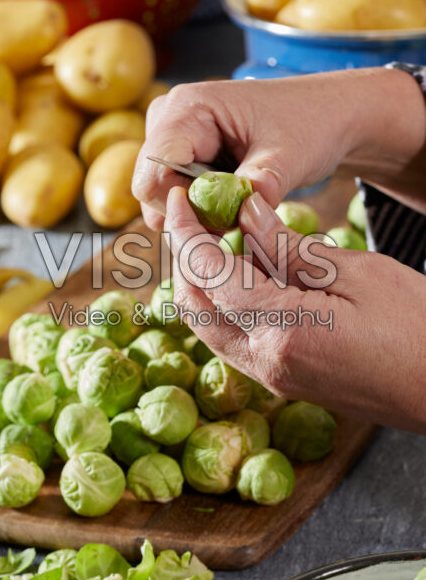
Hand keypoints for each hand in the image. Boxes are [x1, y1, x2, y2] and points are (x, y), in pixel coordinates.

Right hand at [133, 67, 425, 229]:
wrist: (324, 114)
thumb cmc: (309, 123)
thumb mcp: (291, 155)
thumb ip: (263, 183)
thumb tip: (243, 215)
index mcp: (188, 108)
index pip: (153, 172)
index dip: (179, 206)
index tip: (219, 221)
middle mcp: (170, 118)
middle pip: (152, 186)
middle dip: (188, 213)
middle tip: (233, 222)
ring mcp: (174, 135)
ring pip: (162, 193)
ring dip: (195, 214)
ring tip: (236, 212)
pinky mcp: (183, 151)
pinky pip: (176, 192)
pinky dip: (200, 209)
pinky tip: (229, 208)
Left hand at [164, 187, 425, 432]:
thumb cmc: (417, 327)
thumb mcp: (357, 273)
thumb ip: (290, 247)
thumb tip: (247, 213)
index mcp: (283, 331)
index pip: (209, 275)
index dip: (186, 232)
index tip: (178, 199)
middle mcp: (264, 362)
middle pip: (193, 305)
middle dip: (186, 257)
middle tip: (196, 217)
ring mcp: (269, 377)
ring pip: (206, 326)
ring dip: (201, 283)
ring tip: (220, 241)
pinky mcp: (279, 380)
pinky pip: (230, 340)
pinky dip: (223, 305)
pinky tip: (244, 277)